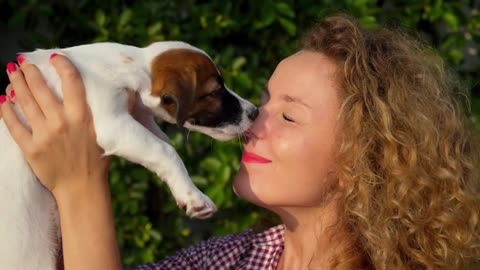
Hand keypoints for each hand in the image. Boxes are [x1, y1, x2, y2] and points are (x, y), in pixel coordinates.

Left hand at [0, 55, 110, 195]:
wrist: (82, 188)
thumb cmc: (98, 160)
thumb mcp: (111, 134)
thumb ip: (121, 112)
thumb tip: (133, 93)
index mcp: (83, 116)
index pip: (72, 82)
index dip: (62, 66)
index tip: (55, 57)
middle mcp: (62, 122)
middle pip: (41, 89)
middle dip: (30, 71)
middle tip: (24, 62)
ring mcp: (44, 135)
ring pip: (24, 102)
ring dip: (16, 84)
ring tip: (11, 73)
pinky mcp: (30, 148)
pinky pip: (13, 124)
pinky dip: (6, 110)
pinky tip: (3, 99)